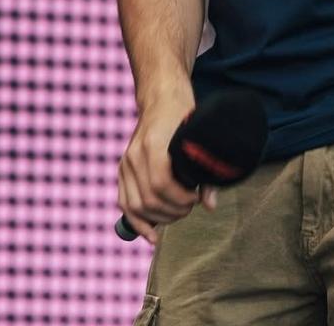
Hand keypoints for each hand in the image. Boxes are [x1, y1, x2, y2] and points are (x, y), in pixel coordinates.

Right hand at [117, 88, 218, 243]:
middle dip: (173, 211)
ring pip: (135, 206)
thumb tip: (210, 205)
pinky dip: (137, 222)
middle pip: (149, 199)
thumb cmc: (184, 115)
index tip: (196, 198)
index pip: (161, 185)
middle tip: (190, 206)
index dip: (181, 199)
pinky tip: (152, 235)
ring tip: (178, 213)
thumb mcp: (198, 137)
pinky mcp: (123, 168)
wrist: (161, 98)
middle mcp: (135, 154)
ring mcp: (126, 162)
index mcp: (153, 144)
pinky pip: (124, 203)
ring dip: (159, 218)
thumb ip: (205, 172)